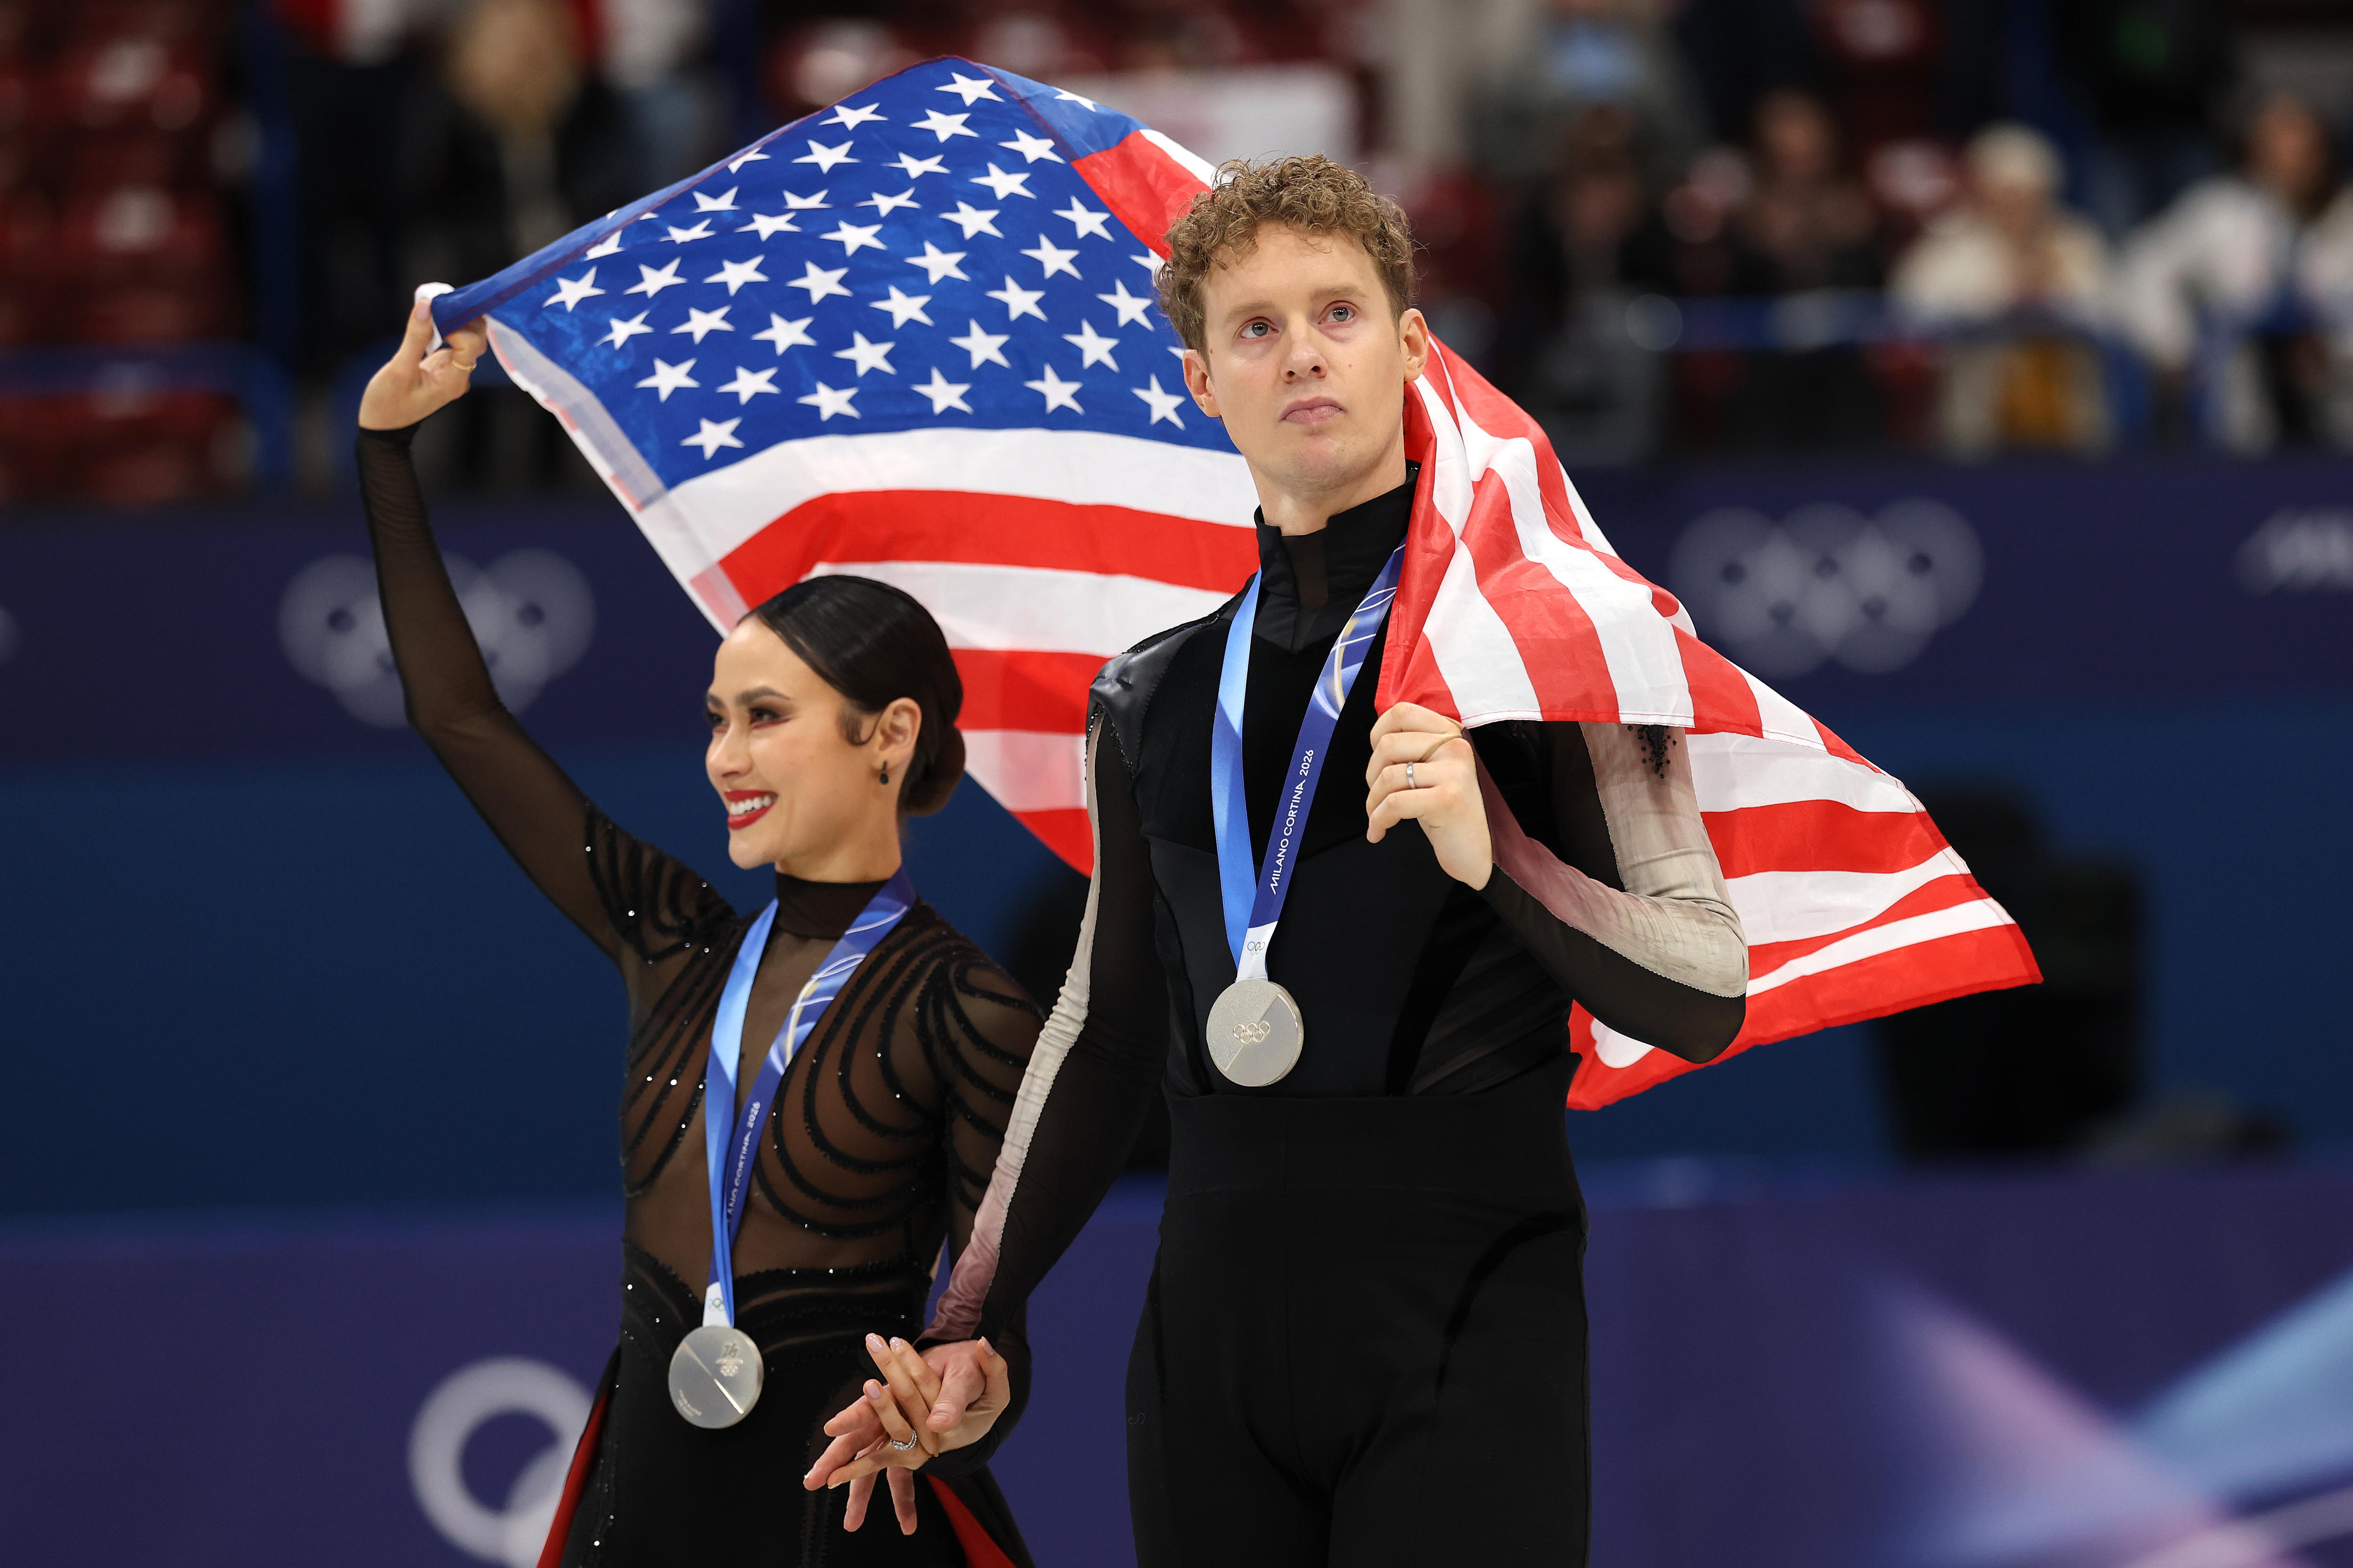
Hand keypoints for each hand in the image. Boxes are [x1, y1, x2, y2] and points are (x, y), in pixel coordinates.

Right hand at [357, 295, 487, 430]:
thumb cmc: (387, 404)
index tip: (436, 318)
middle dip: (462, 319)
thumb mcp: (398, 369)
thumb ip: (415, 338)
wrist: (382, 426)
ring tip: (436, 307)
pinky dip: (447, 329)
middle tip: (440, 303)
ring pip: (467, 341)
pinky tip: (434, 318)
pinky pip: (454, 344)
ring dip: (455, 321)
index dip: (458, 327)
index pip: (471, 346)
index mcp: (453, 381)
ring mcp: (452, 373)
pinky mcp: (443, 368)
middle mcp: (459, 377)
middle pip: (476, 341)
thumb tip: (426, 306)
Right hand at [803, 1335, 1010, 1533]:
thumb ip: (952, 1396)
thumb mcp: (965, 1376)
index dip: (851, 1416)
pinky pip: (903, 1478)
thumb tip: (939, 1424)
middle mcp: (889, 1416)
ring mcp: (896, 1435)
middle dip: (834, 1461)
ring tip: (851, 1524)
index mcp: (895, 1393)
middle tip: (813, 1481)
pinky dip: (905, 1500)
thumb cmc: (965, 1367)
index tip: (832, 1428)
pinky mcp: (911, 1450)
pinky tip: (909, 1525)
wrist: (973, 1371)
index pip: (868, 1405)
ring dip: (859, 1492)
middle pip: (856, 1441)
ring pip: (871, 1466)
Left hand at [1365, 702, 1490, 888]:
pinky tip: (1379, 832)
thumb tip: (1376, 741)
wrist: (1477, 852)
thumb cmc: (1446, 812)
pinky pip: (1394, 803)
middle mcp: (1455, 748)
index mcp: (1450, 735)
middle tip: (1377, 796)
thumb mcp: (1432, 772)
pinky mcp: (1446, 800)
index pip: (1402, 712)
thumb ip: (1412, 750)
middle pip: (1388, 744)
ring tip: (1378, 817)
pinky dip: (1378, 820)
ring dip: (1373, 802)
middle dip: (1371, 774)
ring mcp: (1453, 773)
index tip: (1377, 760)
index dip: (1377, 733)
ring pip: (1388, 775)